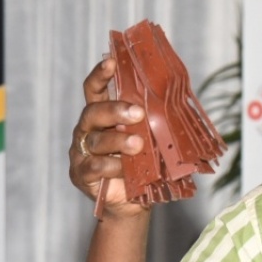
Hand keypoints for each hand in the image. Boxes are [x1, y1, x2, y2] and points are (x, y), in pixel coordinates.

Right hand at [68, 57, 149, 218]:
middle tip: (137, 113)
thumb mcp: (151, 138)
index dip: (101, 74)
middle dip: (115, 110)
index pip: (96, 88)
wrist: (132, 200)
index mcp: (103, 114)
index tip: (112, 61)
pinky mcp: (80, 172)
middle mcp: (88, 128)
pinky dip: (110, 166)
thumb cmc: (142, 163)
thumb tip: (181, 100)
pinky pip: (94, 165)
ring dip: (117, 141)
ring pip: (96, 140)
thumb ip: (155, 120)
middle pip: (93, 111)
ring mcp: (81, 150)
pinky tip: (123, 168)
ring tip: (137, 145)